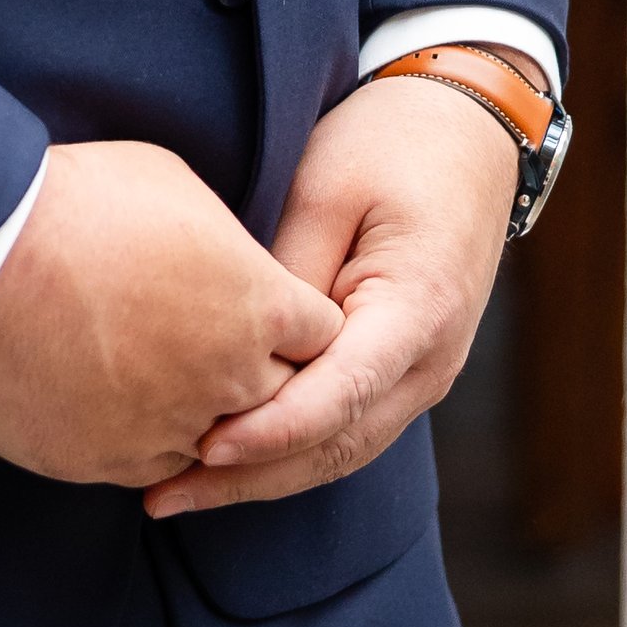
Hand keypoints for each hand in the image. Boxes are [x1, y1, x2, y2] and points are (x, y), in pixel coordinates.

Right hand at [0, 140, 345, 488]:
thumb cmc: (80, 204)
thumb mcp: (172, 183)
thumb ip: (219, 238)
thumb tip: (222, 260)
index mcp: (258, 305)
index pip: (323, 336)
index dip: (298, 323)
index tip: (271, 310)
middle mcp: (230, 378)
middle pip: (284, 400)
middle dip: (262, 376)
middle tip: (217, 345)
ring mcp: (174, 429)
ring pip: (220, 444)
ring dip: (201, 414)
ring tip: (159, 372)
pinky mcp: (115, 463)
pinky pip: (154, 464)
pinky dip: (144, 437)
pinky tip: (115, 400)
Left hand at [141, 70, 516, 518]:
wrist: (465, 132)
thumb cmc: (389, 144)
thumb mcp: (325, 188)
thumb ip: (287, 273)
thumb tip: (237, 342)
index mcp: (417, 312)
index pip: (338, 395)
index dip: (269, 430)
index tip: (203, 447)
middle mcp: (430, 364)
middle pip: (335, 444)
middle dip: (249, 478)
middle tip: (161, 494)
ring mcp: (421, 375)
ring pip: (339, 450)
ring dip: (262, 477)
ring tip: (176, 491)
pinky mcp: (401, 370)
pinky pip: (344, 426)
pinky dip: (288, 449)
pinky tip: (225, 458)